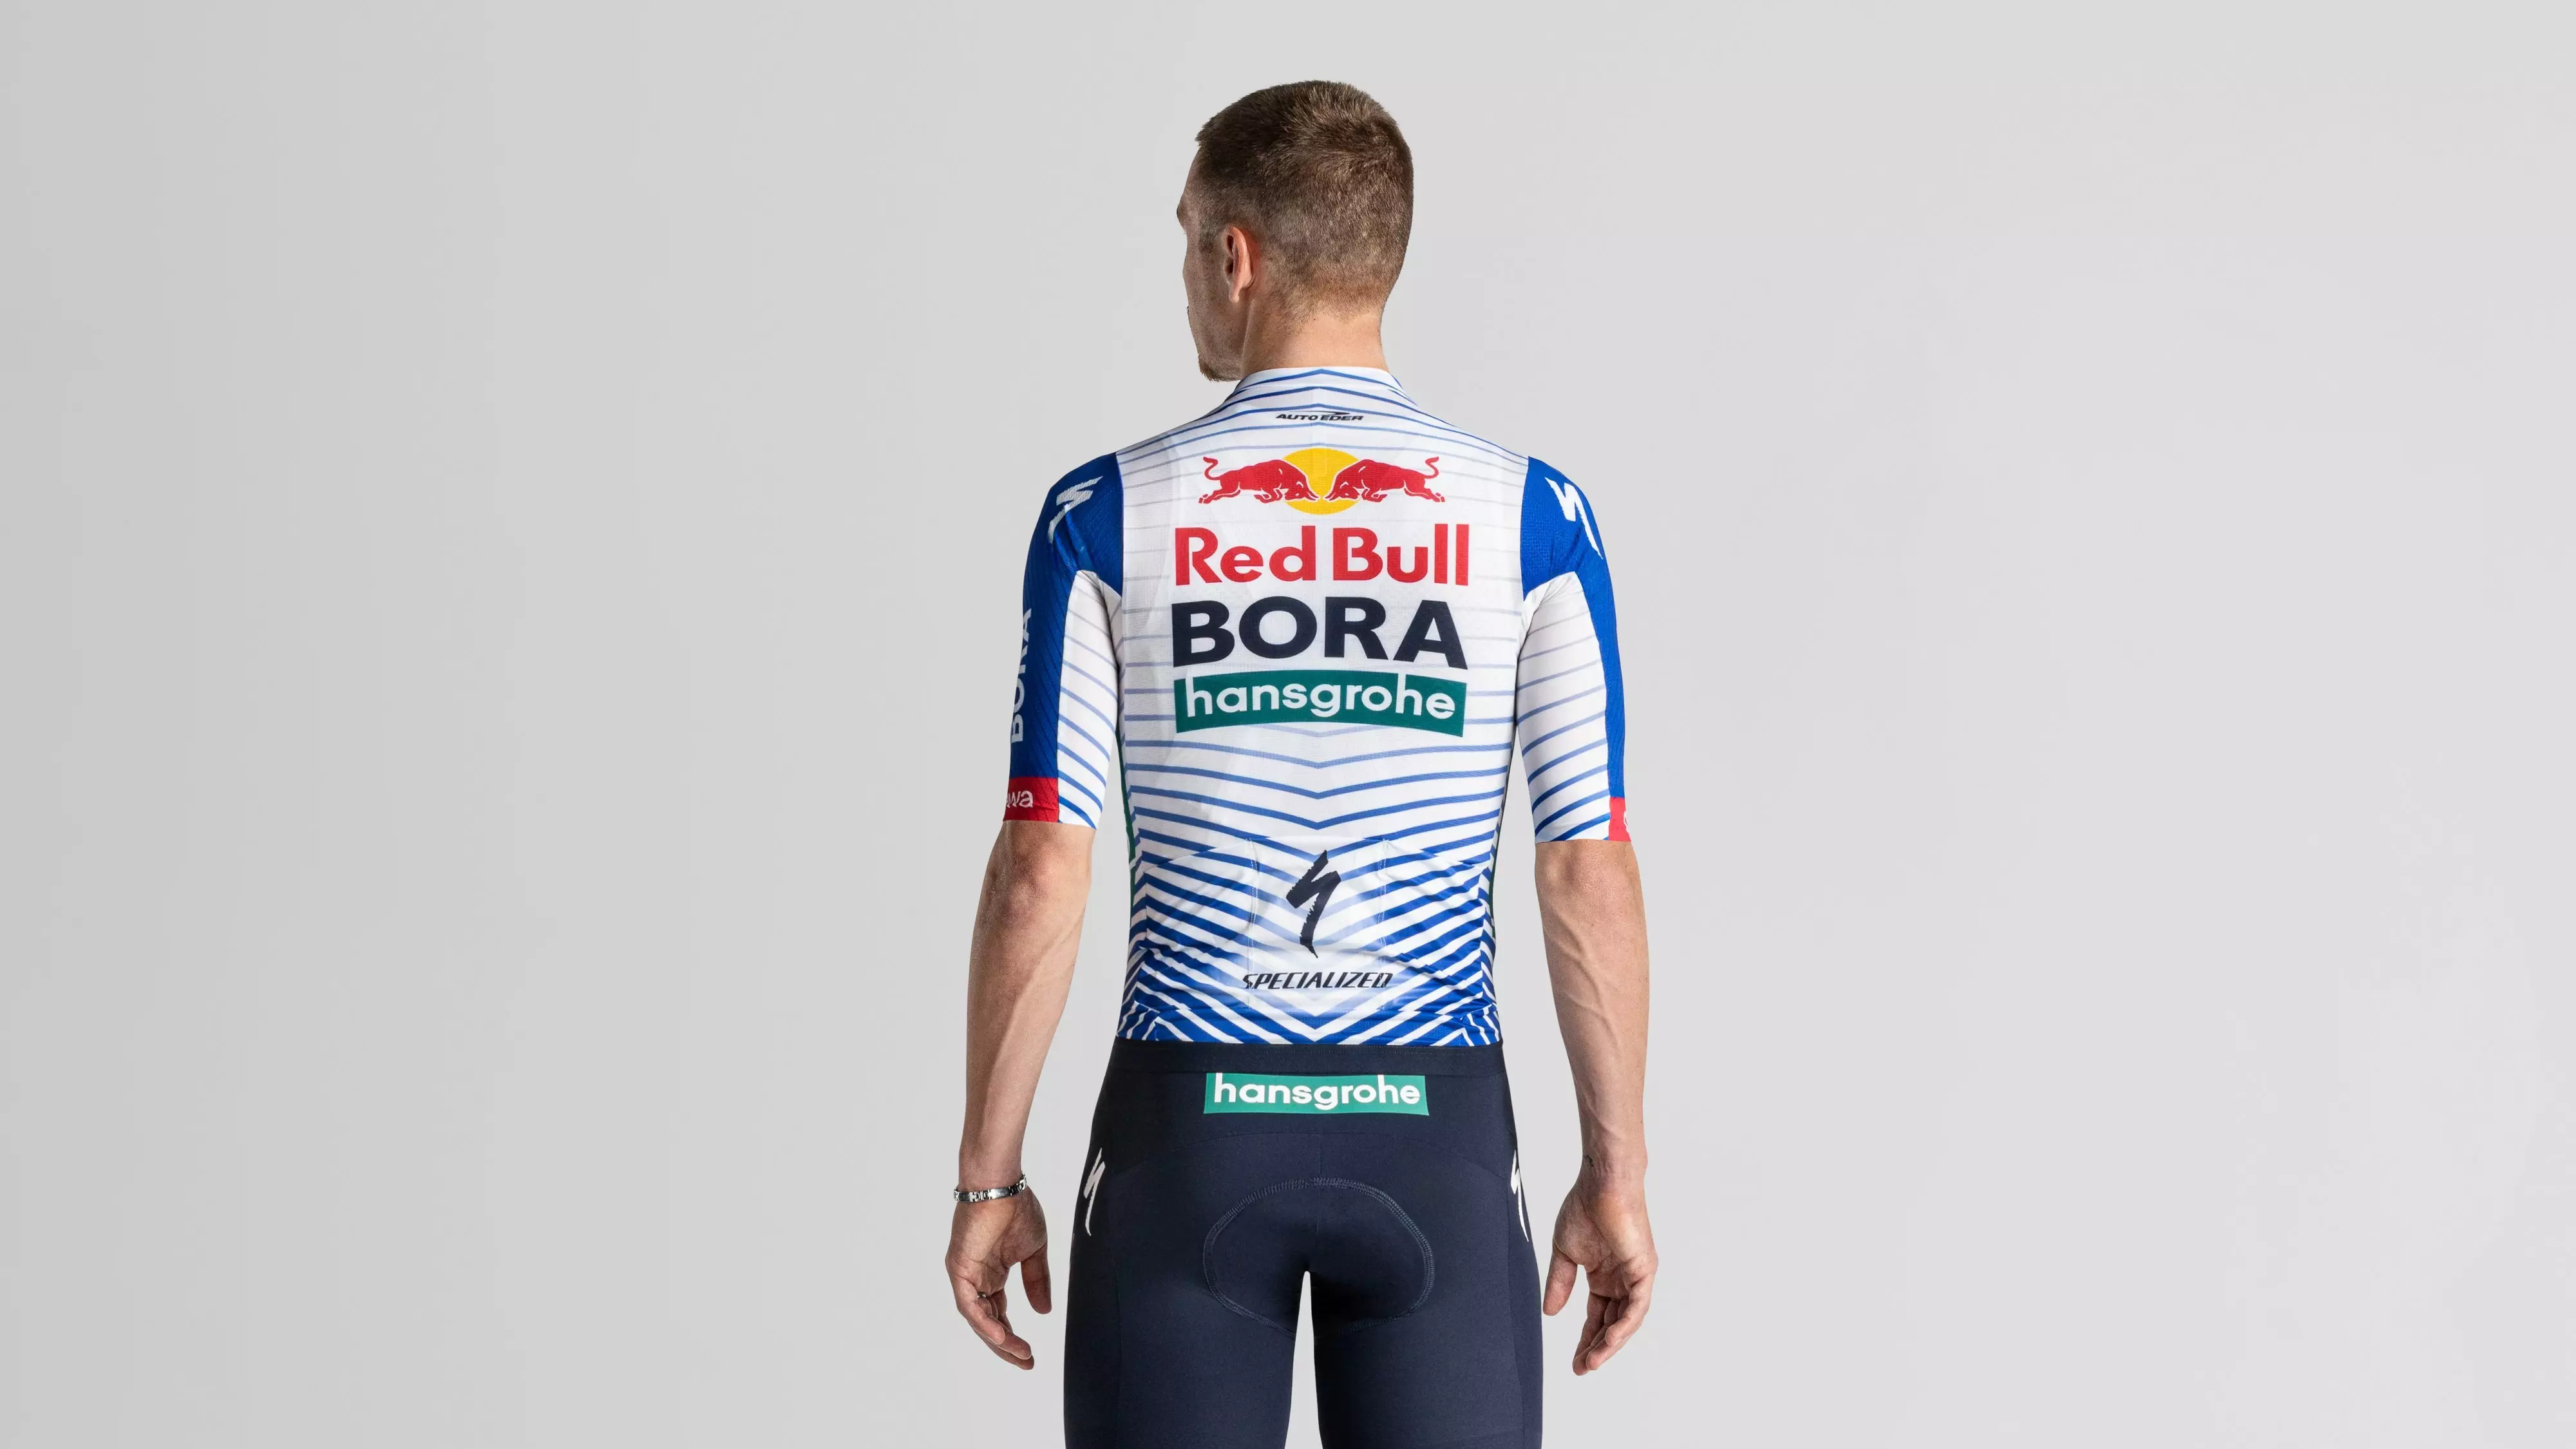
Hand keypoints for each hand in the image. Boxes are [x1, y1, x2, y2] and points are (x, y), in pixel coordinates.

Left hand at [946, 1189, 1050, 1368]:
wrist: (1002, 1184)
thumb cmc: (1016, 1208)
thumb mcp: (1034, 1251)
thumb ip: (1037, 1281)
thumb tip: (1044, 1312)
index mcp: (991, 1274)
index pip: (999, 1314)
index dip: (1013, 1336)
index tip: (1030, 1354)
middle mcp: (975, 1279)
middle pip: (988, 1322)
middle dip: (1006, 1345)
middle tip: (1026, 1362)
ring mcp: (965, 1275)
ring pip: (978, 1318)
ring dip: (998, 1339)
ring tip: (1019, 1353)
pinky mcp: (959, 1269)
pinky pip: (968, 1304)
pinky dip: (984, 1322)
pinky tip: (1001, 1336)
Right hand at [1543, 1176, 1655, 1373]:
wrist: (1601, 1182)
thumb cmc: (1584, 1208)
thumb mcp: (1565, 1253)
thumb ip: (1560, 1283)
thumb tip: (1550, 1313)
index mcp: (1604, 1276)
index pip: (1597, 1317)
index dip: (1586, 1339)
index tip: (1574, 1361)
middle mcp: (1622, 1280)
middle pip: (1612, 1324)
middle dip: (1597, 1348)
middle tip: (1582, 1369)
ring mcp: (1635, 1276)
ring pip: (1626, 1320)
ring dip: (1610, 1344)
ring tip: (1593, 1362)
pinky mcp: (1644, 1270)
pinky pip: (1637, 1306)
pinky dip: (1624, 1325)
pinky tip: (1610, 1341)